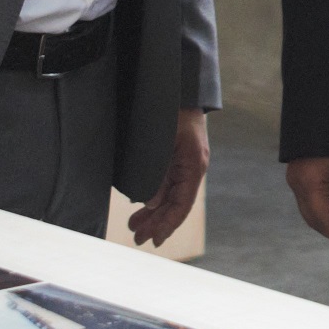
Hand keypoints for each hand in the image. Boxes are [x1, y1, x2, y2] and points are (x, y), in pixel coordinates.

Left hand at [128, 108, 209, 246]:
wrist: (180, 89)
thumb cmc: (171, 112)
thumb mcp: (162, 143)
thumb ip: (158, 174)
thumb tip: (152, 203)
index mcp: (194, 166)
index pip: (182, 204)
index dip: (168, 224)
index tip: (154, 240)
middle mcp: (192, 168)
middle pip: (175, 204)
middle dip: (157, 223)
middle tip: (137, 238)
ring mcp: (185, 164)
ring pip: (170, 196)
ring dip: (153, 212)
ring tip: (135, 226)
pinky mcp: (177, 159)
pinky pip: (167, 185)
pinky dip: (155, 198)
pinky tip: (143, 206)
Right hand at [286, 156, 328, 247]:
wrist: (318, 116)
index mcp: (309, 183)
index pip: (323, 218)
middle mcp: (296, 184)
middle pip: (312, 219)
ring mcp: (293, 181)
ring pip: (307, 213)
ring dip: (324, 224)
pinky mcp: (295, 177)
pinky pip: (306, 203)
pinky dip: (319, 213)